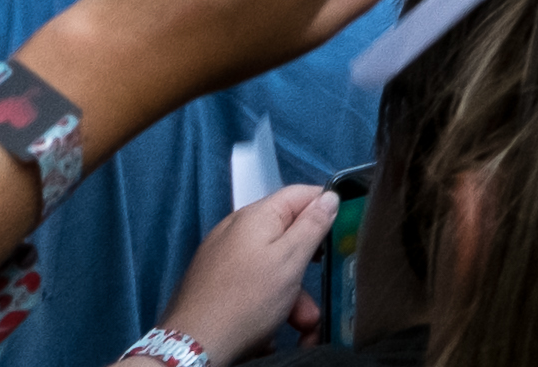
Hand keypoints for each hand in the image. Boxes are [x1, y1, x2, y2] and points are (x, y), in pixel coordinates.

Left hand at [159, 183, 339, 360]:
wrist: (193, 344)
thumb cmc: (247, 299)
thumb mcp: (290, 260)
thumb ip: (313, 225)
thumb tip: (329, 196)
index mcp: (256, 215)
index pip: (301, 194)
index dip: (326, 208)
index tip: (343, 234)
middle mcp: (236, 229)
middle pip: (286, 235)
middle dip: (308, 264)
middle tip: (322, 288)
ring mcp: (222, 256)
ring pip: (270, 265)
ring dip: (292, 292)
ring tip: (301, 323)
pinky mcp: (213, 282)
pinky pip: (251, 282)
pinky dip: (267, 301)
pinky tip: (271, 327)